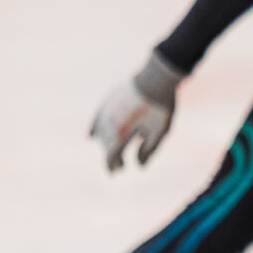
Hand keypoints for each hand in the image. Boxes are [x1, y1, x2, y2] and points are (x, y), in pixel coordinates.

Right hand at [90, 51, 183, 170]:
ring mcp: (107, 110)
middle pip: (106, 145)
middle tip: (121, 165)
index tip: (116, 173)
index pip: (111, 156)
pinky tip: (91, 137)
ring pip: (101, 133)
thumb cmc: (160, 109)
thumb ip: (148, 151)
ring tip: (113, 151)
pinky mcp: (109, 100)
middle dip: (112, 156)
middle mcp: (109, 124)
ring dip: (106, 144)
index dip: (112, 166)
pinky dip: (95, 129)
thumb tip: (138, 166)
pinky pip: (97, 118)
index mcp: (120, 134)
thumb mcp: (158, 134)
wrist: (156, 79)